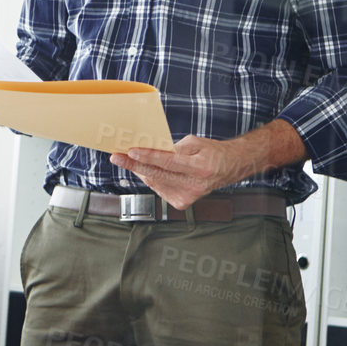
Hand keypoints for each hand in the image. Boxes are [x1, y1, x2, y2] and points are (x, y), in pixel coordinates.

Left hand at [108, 120, 305, 208]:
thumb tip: (148, 150)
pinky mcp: (183, 203)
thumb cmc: (211, 151)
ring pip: (155, 183)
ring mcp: (189, 196)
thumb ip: (172, 148)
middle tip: (117, 157)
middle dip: (134, 165)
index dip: (147, 156)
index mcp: (200, 167)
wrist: (229, 167)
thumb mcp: (194, 142)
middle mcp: (195, 185)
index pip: (167, 162)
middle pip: (157, 175)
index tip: (130, 151)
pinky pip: (159, 189)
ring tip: (132, 159)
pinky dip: (152, 178)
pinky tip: (150, 170)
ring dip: (141, 171)